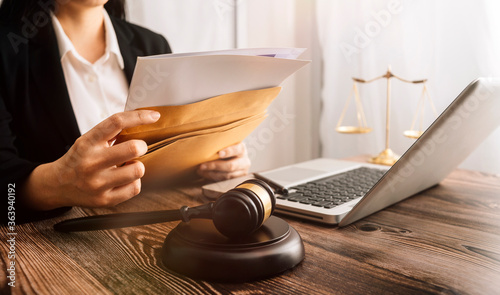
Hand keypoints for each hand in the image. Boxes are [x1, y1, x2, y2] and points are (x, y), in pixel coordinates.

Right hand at [22, 110, 160, 209]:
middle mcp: (91, 162)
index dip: (139, 117)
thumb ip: (110, 132)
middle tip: (137, 149)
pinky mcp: (104, 200)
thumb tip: (141, 120)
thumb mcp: (88, 140)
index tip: (153, 116)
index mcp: (88, 142)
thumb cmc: (79, 160)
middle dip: (141, 146)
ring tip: (128, 166)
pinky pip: (134, 188)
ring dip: (137, 166)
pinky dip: (134, 182)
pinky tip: (124, 179)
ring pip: (137, 170)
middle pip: (133, 148)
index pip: (116, 122)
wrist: (56, 185)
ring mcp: (97, 183)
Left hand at [197, 142, 250, 180]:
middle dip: (215, 166)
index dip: (228, 151)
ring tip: (200, 170)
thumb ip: (219, 144)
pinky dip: (213, 177)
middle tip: (202, 165)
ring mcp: (242, 172)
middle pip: (231, 166)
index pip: (236, 149)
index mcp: (241, 149)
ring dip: (211, 173)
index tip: (219, 153)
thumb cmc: (225, 148)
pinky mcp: (237, 180)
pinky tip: (204, 174)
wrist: (232, 157)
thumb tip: (204, 144)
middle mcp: (244, 161)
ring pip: (227, 175)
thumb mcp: (225, 144)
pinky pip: (224, 181)